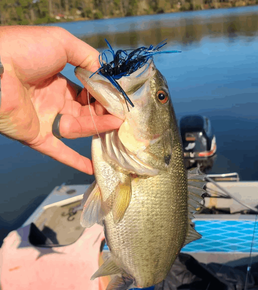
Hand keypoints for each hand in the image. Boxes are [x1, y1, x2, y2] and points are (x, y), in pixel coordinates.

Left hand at [0, 26, 121, 174]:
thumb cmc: (25, 51)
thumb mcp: (61, 43)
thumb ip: (87, 56)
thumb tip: (106, 74)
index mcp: (56, 80)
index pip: (86, 91)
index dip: (102, 95)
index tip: (118, 99)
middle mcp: (52, 100)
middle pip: (85, 111)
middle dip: (103, 113)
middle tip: (121, 115)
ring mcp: (45, 119)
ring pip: (77, 128)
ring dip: (97, 128)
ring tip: (117, 126)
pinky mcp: (37, 137)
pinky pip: (58, 152)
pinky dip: (75, 161)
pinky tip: (92, 168)